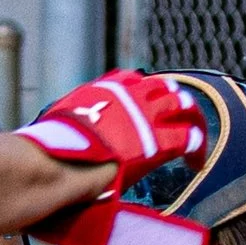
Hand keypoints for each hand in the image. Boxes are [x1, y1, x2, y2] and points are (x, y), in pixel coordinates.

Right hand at [14, 70, 205, 187]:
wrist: (58, 165)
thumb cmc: (49, 155)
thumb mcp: (59, 125)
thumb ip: (71, 125)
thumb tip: (62, 139)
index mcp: (103, 90)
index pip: (132, 79)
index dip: (145, 92)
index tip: (146, 106)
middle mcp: (129, 95)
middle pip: (164, 88)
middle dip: (175, 102)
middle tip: (180, 119)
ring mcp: (146, 117)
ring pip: (183, 106)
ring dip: (190, 119)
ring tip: (194, 141)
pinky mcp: (158, 142)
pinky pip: (189, 138)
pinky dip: (196, 148)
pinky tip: (195, 164)